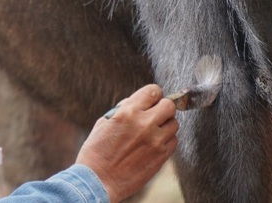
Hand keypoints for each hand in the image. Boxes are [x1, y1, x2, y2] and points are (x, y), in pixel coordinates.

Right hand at [76, 84, 178, 201]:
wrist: (97, 181)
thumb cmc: (97, 151)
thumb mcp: (105, 122)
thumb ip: (124, 109)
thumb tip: (139, 102)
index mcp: (128, 112)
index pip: (153, 91)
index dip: (153, 95)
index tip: (150, 101)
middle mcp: (144, 123)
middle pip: (169, 105)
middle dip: (162, 108)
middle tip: (154, 116)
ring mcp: (155, 140)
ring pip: (174, 123)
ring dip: (165, 126)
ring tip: (152, 133)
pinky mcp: (161, 156)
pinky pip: (173, 141)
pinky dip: (166, 141)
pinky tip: (153, 145)